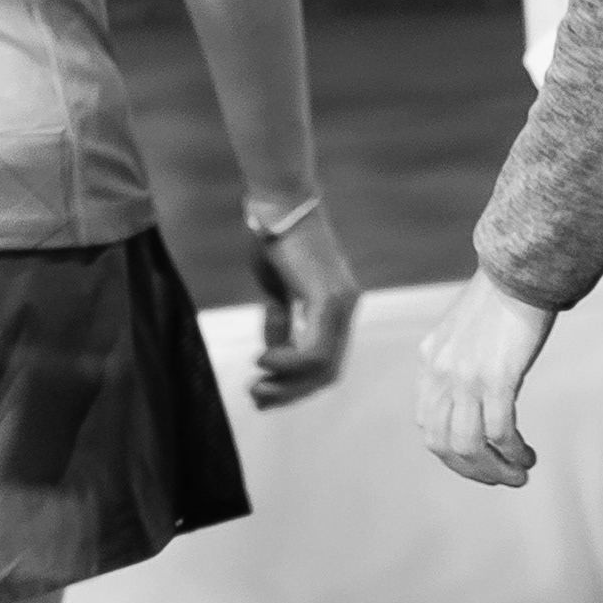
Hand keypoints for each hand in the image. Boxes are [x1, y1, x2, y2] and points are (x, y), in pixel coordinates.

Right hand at [247, 204, 358, 403]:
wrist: (277, 202)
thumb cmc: (272, 237)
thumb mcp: (275, 287)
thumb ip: (280, 318)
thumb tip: (275, 351)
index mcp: (336, 306)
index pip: (325, 360)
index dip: (296, 383)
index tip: (263, 391)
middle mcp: (346, 308)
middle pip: (327, 371)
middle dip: (291, 392)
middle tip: (258, 400)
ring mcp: (341, 304)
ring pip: (322, 366)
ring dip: (287, 383)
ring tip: (256, 386)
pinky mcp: (328, 299)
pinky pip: (313, 350)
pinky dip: (287, 363)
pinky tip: (262, 359)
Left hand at [418, 265, 553, 487]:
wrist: (519, 272)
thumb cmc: (499, 302)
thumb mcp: (461, 335)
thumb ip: (457, 366)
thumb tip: (472, 401)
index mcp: (429, 363)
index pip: (427, 426)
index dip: (451, 454)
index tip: (479, 462)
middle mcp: (439, 373)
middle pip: (443, 444)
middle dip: (473, 471)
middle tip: (502, 478)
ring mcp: (465, 377)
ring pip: (468, 446)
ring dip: (494, 470)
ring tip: (518, 474)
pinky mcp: (496, 377)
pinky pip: (498, 432)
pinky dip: (513, 452)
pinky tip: (528, 456)